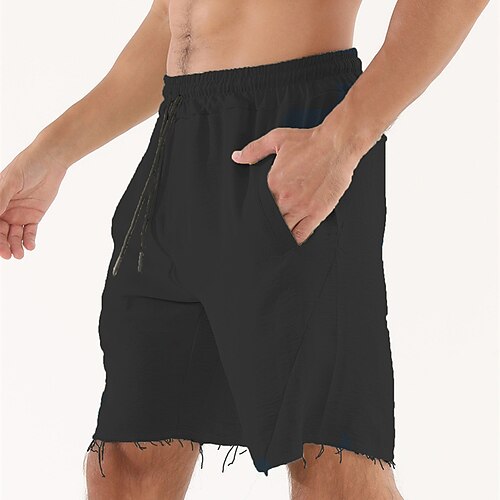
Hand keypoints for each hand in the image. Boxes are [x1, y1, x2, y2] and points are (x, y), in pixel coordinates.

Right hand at [0, 144, 67, 258]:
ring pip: (14, 235)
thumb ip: (1, 199)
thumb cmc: (26, 166)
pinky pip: (30, 232)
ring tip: (20, 255)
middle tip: (7, 255)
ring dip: (16, 245)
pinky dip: (29, 240)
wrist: (50, 161)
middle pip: (0, 232)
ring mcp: (19, 213)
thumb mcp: (11, 182)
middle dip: (2, 245)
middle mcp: (4, 210)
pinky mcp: (34, 215)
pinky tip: (30, 246)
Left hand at [231, 124, 363, 244]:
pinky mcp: (317, 212)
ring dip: (280, 233)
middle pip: (270, 220)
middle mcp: (285, 199)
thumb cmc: (309, 141)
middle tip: (266, 228)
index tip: (257, 215)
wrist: (337, 145)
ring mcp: (302, 208)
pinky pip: (302, 234)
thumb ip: (254, 150)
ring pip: (284, 229)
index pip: (259, 206)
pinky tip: (292, 239)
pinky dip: (295, 239)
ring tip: (277, 235)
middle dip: (267, 224)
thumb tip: (237, 157)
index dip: (257, 212)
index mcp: (273, 183)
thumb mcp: (277, 139)